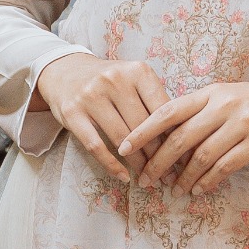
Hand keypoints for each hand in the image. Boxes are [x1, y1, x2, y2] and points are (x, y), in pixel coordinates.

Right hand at [32, 50, 169, 181]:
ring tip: (148, 177)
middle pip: (143, 126)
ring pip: (122, 138)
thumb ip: (155, 101)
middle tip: (168, 175)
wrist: (65, 71)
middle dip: (158, 155)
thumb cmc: (109, 82)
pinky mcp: (72, 112)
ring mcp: (91, 96)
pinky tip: (123, 176)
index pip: (162, 109)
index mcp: (137, 71)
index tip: (182, 156)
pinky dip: (111, 165)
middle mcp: (114, 80)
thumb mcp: (134, 80)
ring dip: (137, 163)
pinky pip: (95, 145)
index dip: (174, 135)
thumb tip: (183, 136)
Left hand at [122, 72, 248, 195]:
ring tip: (173, 191)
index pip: (168, 110)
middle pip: (180, 137)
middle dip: (158, 162)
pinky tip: (199, 191)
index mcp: (213, 91)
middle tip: (145, 180)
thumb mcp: (233, 96)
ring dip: (183, 177)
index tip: (124, 147)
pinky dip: (208, 181)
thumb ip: (205, 111)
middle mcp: (224, 104)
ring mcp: (243, 123)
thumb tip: (173, 136)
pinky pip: (226, 166)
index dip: (143, 130)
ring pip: (201, 155)